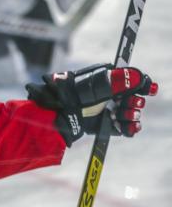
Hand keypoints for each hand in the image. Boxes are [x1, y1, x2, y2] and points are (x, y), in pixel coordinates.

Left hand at [26, 63, 157, 145]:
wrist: (58, 116)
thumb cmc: (74, 96)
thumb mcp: (97, 86)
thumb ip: (119, 81)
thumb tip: (140, 77)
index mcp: (109, 82)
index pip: (133, 82)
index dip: (142, 86)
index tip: (148, 89)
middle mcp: (110, 96)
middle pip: (134, 99)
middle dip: (136, 102)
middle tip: (130, 104)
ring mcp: (108, 111)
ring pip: (131, 114)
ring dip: (132, 115)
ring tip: (125, 115)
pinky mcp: (105, 126)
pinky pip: (124, 128)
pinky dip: (130, 128)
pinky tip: (131, 127)